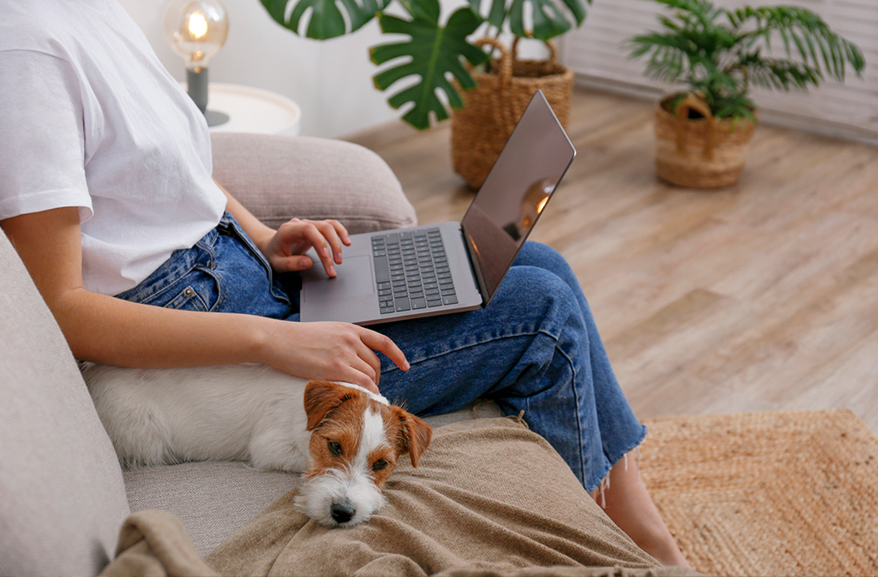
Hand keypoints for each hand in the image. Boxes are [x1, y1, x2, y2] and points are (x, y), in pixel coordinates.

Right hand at [262, 320, 408, 393]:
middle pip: (375, 364)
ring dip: (370, 388)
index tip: (404, 365)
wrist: (277, 339)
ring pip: (370, 376)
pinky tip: (364, 400)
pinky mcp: (336, 368)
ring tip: (362, 398)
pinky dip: (367, 393)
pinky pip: (362, 384)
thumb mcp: (326, 332)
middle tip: (368, 391)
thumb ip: (342, 341)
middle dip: (375, 379)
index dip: (397, 355)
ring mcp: (345, 353)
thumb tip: (353, 358)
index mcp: (350, 329)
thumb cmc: (295, 339)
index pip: (382, 342)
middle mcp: (351, 339)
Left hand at [263, 219, 350, 276]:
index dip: (320, 242)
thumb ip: (290, 263)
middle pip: (323, 228)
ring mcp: (308, 224)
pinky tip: (346, 242)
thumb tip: (307, 262)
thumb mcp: (277, 263)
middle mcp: (300, 224)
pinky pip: (331, 226)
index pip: (309, 230)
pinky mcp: (315, 228)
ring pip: (330, 226)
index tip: (326, 257)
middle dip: (332, 246)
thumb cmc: (273, 255)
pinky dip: (340, 232)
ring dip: (338, 241)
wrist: (271, 247)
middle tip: (335, 265)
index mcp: (289, 229)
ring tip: (340, 258)